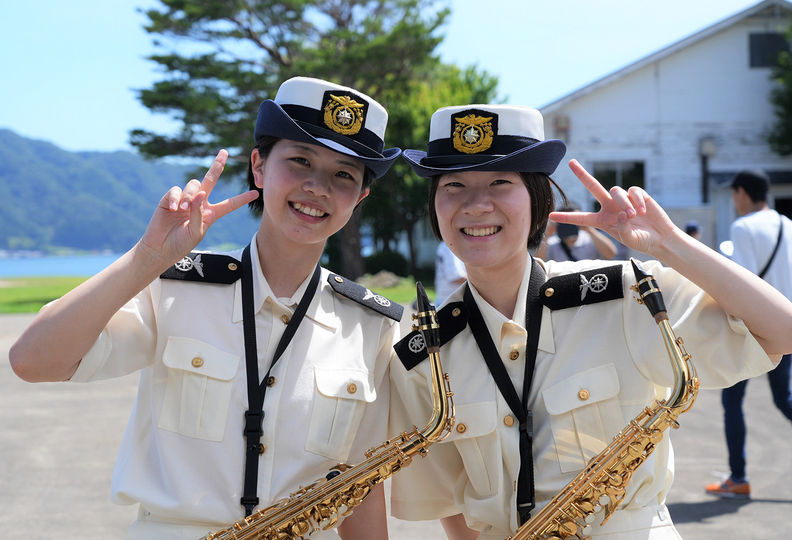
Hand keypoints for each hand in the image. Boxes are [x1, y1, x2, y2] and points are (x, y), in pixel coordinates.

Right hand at [138, 149, 258, 267]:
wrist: (160, 248)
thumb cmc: (180, 244)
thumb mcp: (196, 232)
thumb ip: (199, 214)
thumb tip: (201, 193)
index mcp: (210, 214)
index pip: (229, 204)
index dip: (241, 199)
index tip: (256, 193)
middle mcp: (199, 204)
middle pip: (210, 180)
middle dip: (217, 165)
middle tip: (225, 152)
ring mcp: (185, 200)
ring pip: (194, 185)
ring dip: (190, 195)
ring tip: (183, 209)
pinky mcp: (170, 199)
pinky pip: (176, 190)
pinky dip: (177, 198)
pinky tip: (175, 209)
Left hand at [549, 159, 676, 255]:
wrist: (661, 237)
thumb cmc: (643, 241)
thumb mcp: (630, 240)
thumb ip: (623, 229)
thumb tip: (621, 213)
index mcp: (603, 220)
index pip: (582, 218)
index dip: (567, 217)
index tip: (551, 216)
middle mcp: (610, 207)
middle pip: (593, 187)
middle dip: (582, 175)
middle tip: (571, 162)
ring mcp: (623, 199)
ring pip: (616, 191)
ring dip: (624, 203)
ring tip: (633, 215)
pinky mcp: (637, 194)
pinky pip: (632, 191)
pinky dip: (637, 200)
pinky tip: (643, 210)